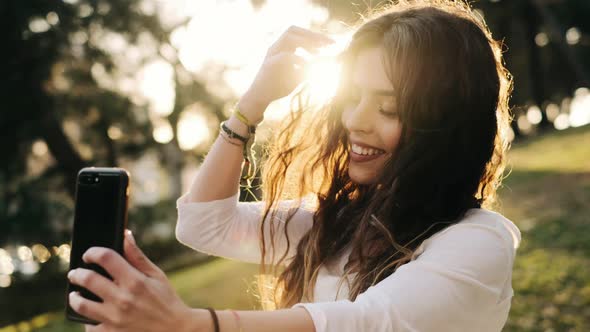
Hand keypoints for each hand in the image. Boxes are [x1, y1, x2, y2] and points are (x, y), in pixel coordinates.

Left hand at [67, 229, 194, 331]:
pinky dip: (86, 321)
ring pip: (81, 305)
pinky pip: (89, 326)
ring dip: (74, 297)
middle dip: (77, 273)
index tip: (89, 254)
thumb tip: (125, 235)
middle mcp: (123, 299)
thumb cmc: (166, 300)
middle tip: (75, 273)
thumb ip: (137, 256)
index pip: (106, 257)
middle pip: (88, 279)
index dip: (93, 252)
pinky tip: (89, 315)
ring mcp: (115, 318)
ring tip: (75, 294)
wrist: (175, 330)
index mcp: (135, 280)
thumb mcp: (156, 275)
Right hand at [241, 25, 333, 115]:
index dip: (316, 36)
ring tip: (318, 53)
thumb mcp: (299, 76)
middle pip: (293, 30)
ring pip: (288, 38)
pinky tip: (307, 65)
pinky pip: (285, 56)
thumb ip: (310, 68)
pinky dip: (298, 59)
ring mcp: (271, 54)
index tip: (332, 44)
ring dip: (306, 43)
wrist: (261, 98)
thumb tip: (327, 64)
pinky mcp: (268, 64)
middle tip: (328, 44)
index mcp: (283, 47)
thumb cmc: (279, 86)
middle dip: (312, 35)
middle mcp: (276, 46)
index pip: (300, 33)